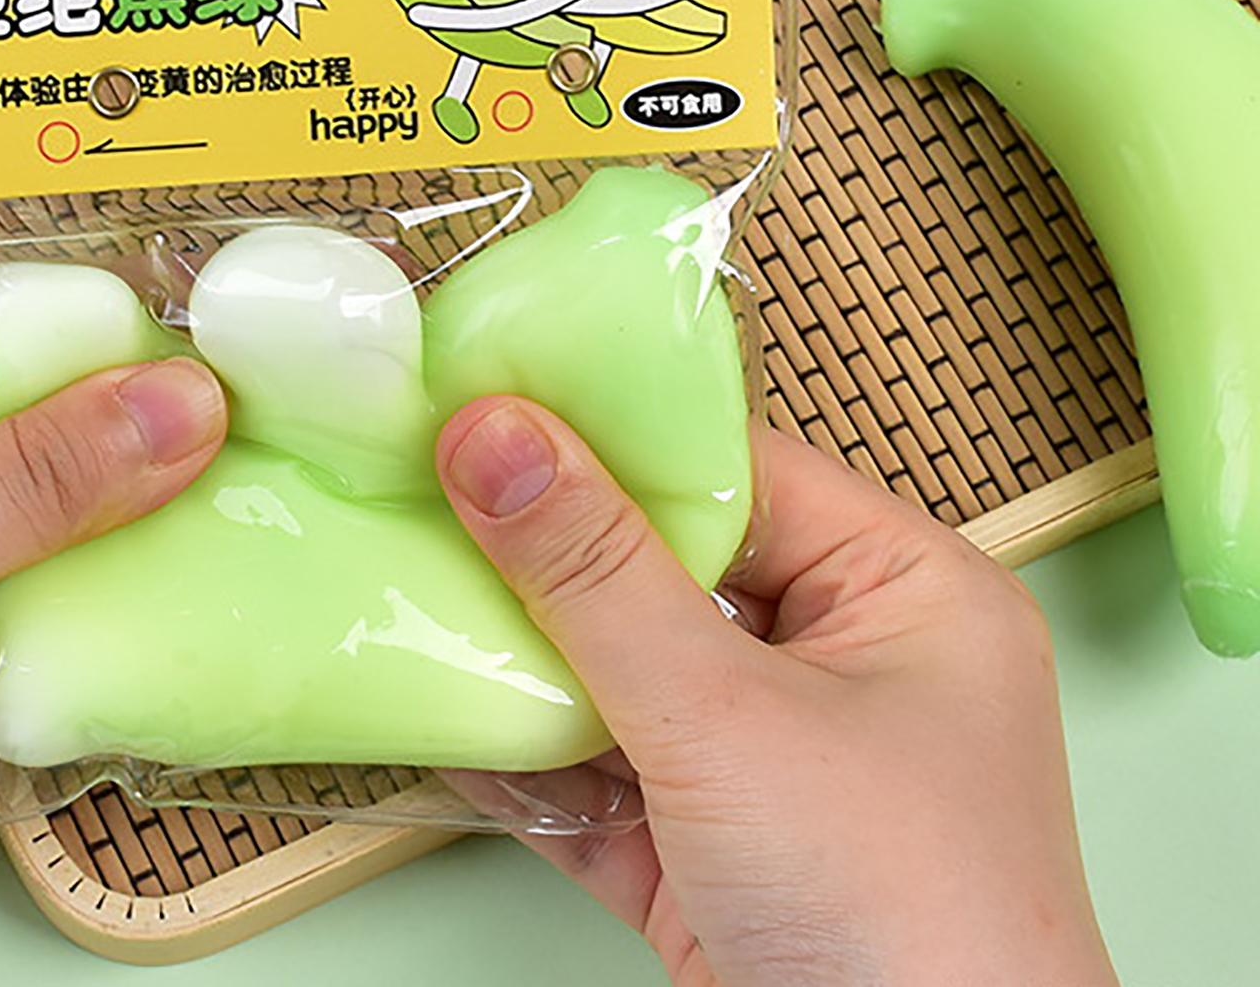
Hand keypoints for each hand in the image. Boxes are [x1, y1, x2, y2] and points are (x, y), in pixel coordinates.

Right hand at [436, 400, 1116, 986]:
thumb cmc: (905, 926)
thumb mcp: (727, 719)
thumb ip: (598, 575)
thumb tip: (500, 440)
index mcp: (907, 599)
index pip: (744, 470)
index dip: (620, 434)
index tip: (502, 401)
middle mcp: (849, 675)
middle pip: (673, 572)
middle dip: (556, 551)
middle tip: (439, 489)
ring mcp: (780, 773)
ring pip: (631, 676)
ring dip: (531, 655)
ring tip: (419, 586)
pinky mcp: (718, 861)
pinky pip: (609, 777)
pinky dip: (534, 759)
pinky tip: (448, 717)